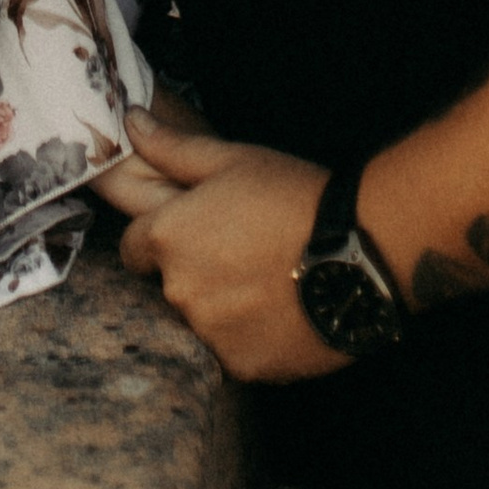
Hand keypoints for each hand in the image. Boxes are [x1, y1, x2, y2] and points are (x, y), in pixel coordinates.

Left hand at [109, 108, 341, 384]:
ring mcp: (209, 332)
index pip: (133, 249)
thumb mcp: (232, 159)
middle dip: (194, 271)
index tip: (196, 233)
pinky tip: (280, 310)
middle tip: (241, 252)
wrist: (356, 251)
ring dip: (220, 306)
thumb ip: (171, 148)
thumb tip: (131, 123)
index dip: (161, 239)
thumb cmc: (291, 195)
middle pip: (168, 286)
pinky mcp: (241, 366)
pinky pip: (231, 351)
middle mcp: (178, 290)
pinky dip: (249, 336)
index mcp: (168, 237)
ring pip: (200, 321)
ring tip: (266, 281)